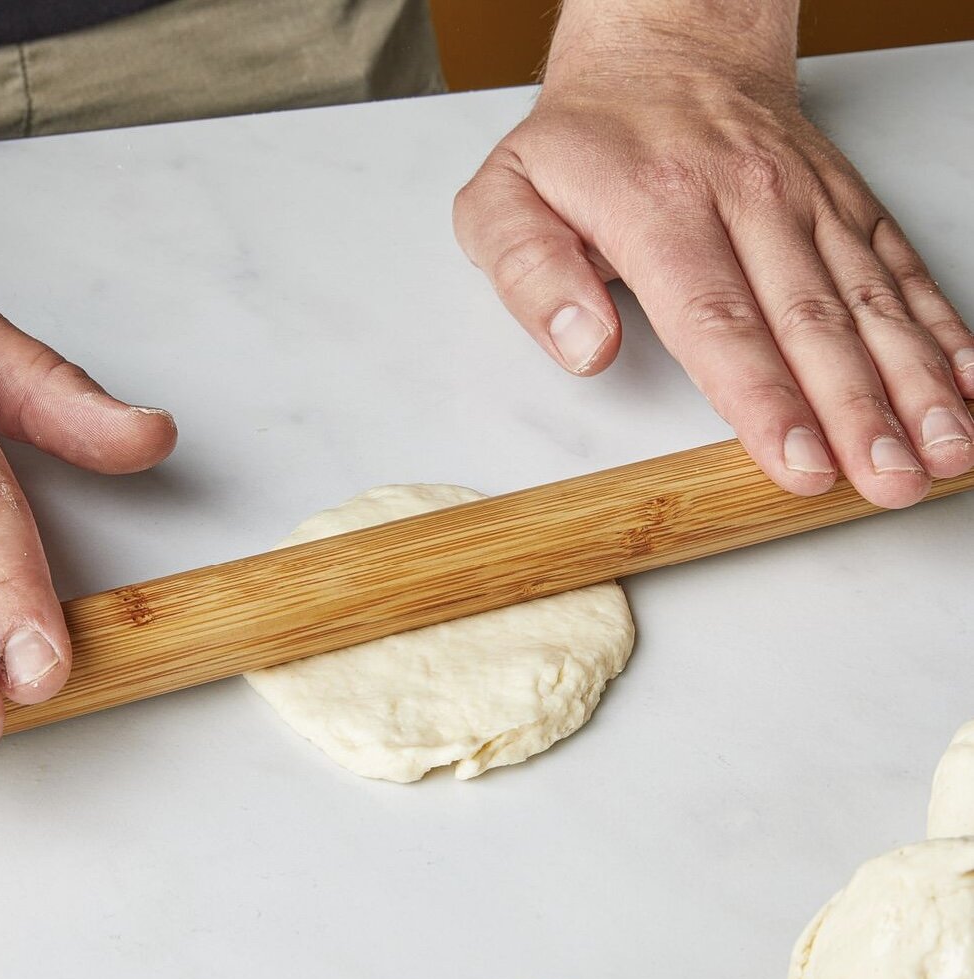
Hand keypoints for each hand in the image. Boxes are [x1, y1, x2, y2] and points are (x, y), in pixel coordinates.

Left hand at [453, 41, 973, 507]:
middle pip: (809, 322)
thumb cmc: (581, 141)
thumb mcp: (504, 199)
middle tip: (888, 481)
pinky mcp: (843, 204)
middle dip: (857, 412)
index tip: (798, 462)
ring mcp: (806, 203)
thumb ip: (529, 273)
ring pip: (869, 300)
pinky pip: (899, 267)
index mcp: (658, 211)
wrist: (666, 44)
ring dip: (913, 381)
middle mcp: (747, 203)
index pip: (718, 322)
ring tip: (944, 450)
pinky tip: (966, 385)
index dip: (764, 400)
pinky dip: (941, 329)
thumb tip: (582, 346)